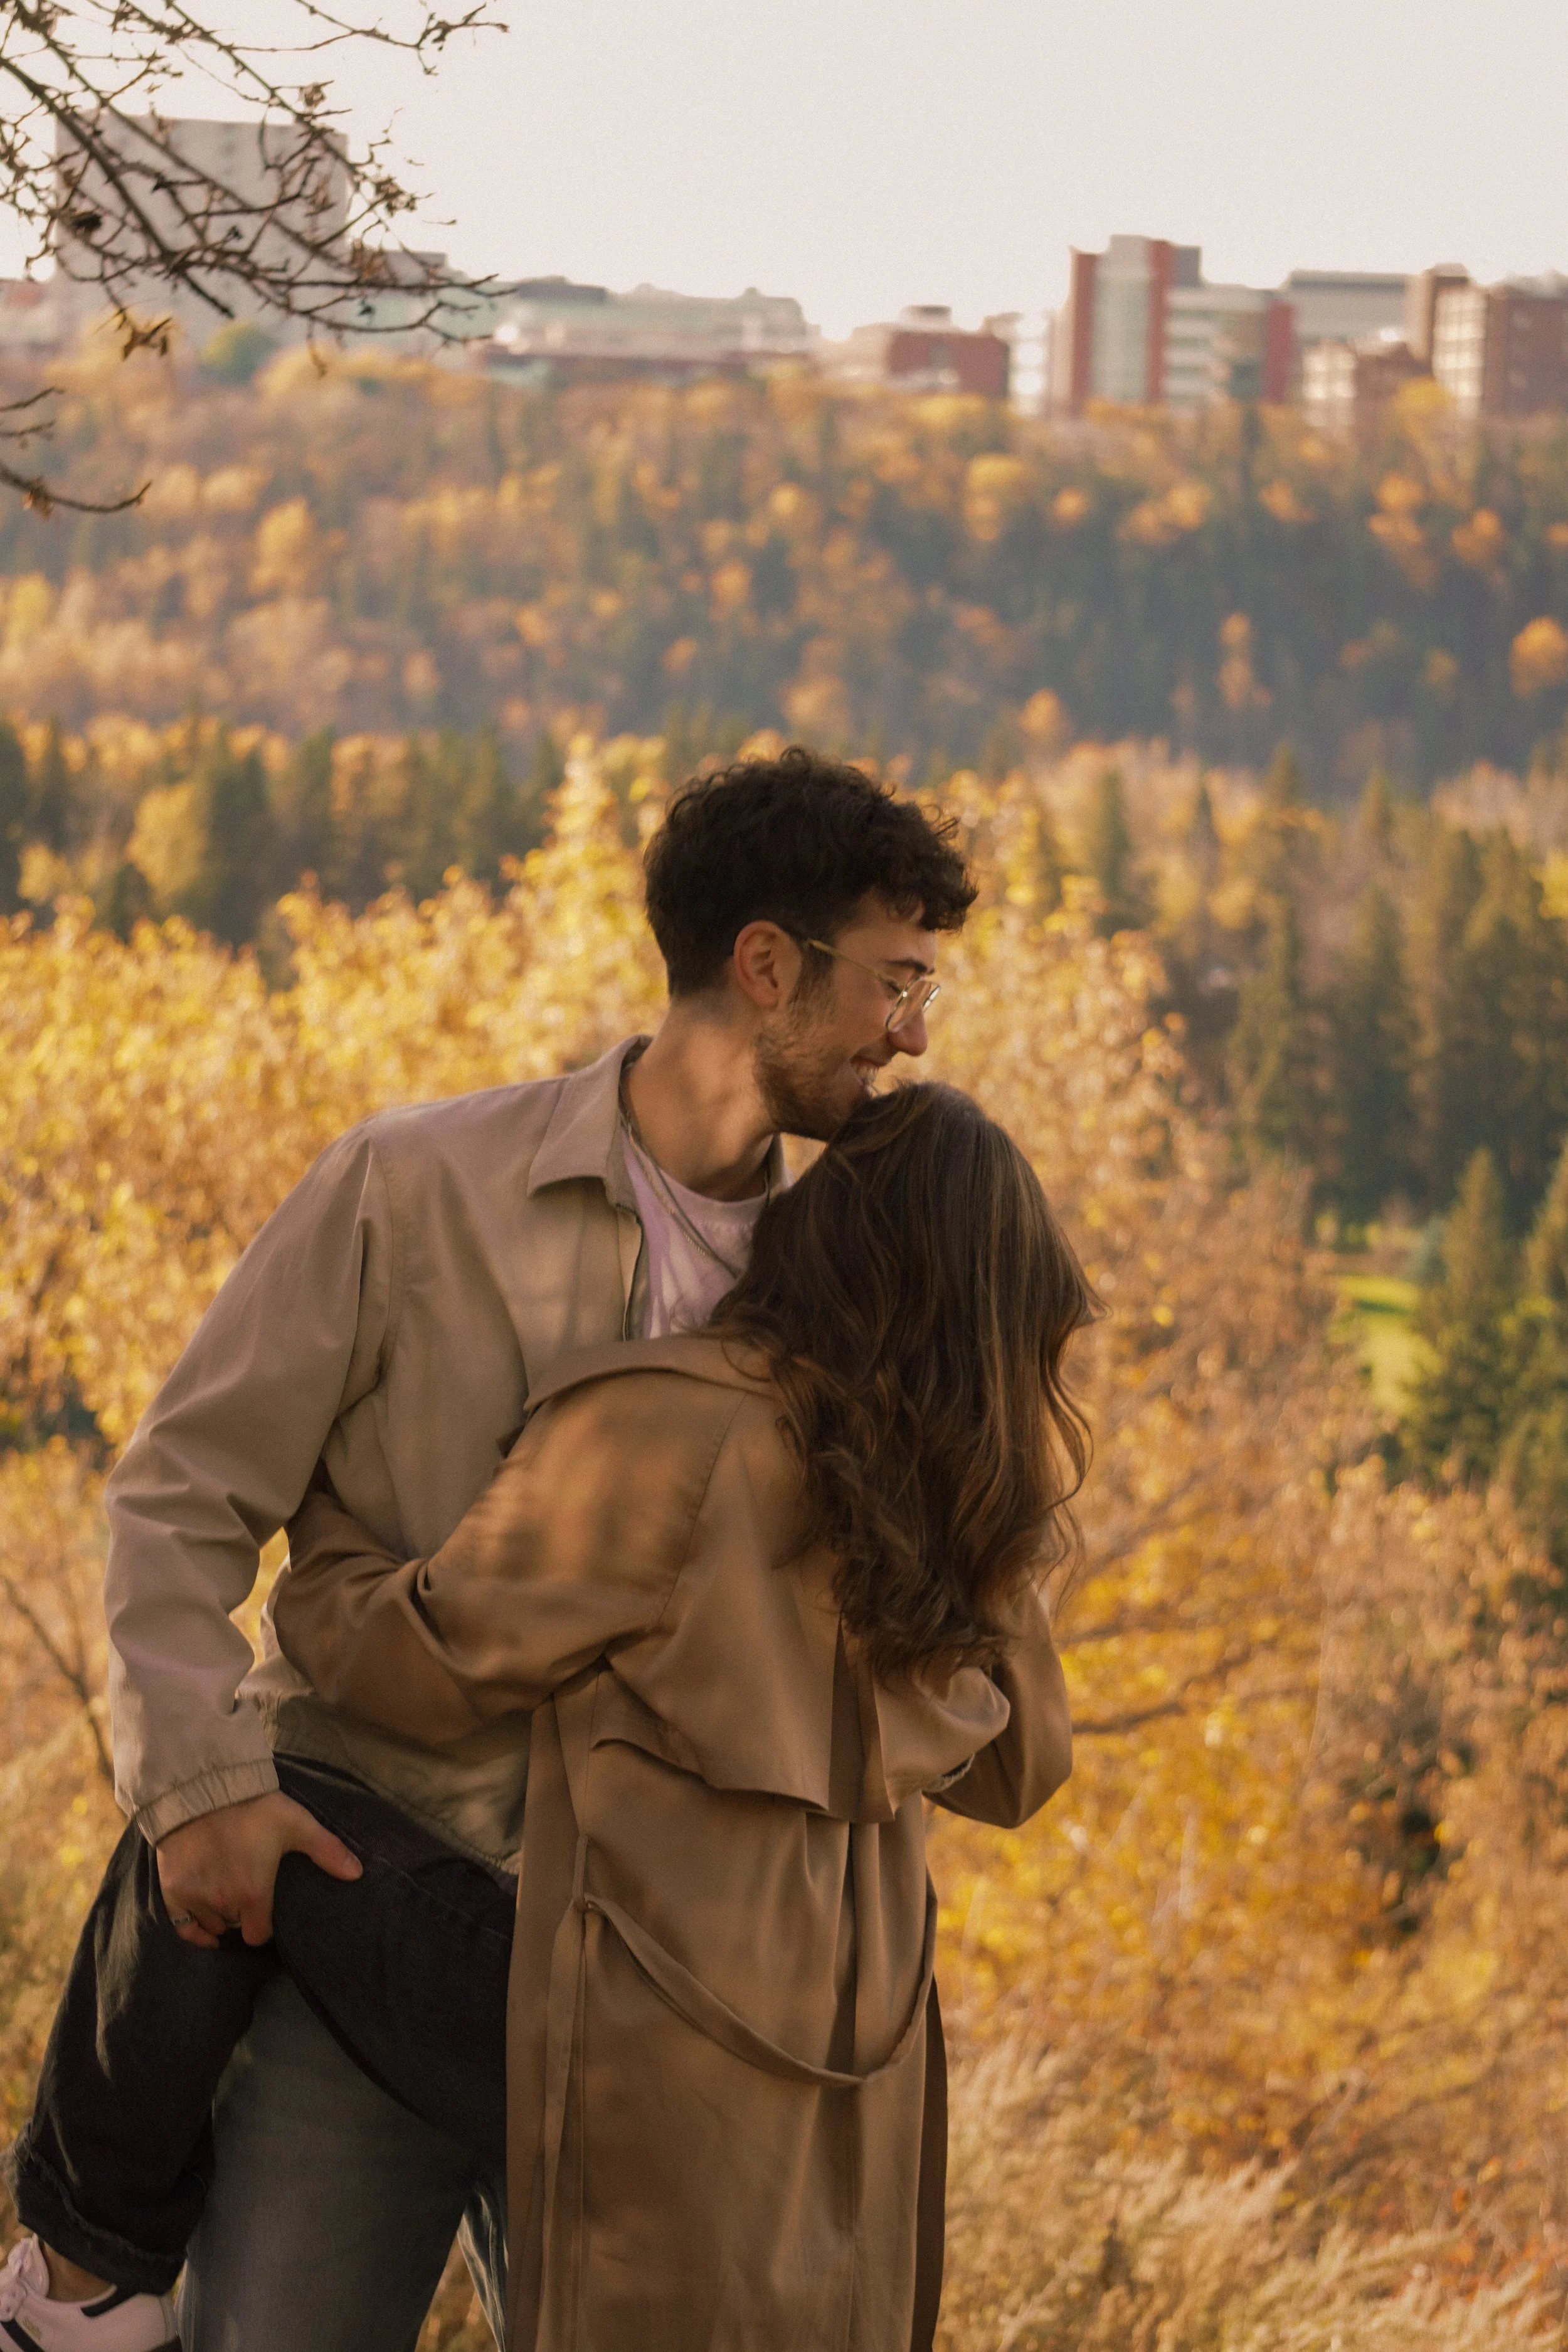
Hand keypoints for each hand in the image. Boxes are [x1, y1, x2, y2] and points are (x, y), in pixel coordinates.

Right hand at [156, 1789, 361, 1948]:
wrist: (204, 1788)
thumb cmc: (253, 1807)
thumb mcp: (296, 1824)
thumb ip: (327, 1850)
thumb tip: (357, 1873)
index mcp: (254, 1895)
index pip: (260, 1934)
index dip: (266, 1925)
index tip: (268, 1910)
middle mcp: (223, 1904)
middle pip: (236, 1927)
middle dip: (243, 1915)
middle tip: (248, 1893)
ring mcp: (195, 1898)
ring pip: (212, 1925)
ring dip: (221, 1917)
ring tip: (228, 1896)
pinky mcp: (173, 1891)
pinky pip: (183, 1927)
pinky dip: (194, 1929)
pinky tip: (204, 1925)